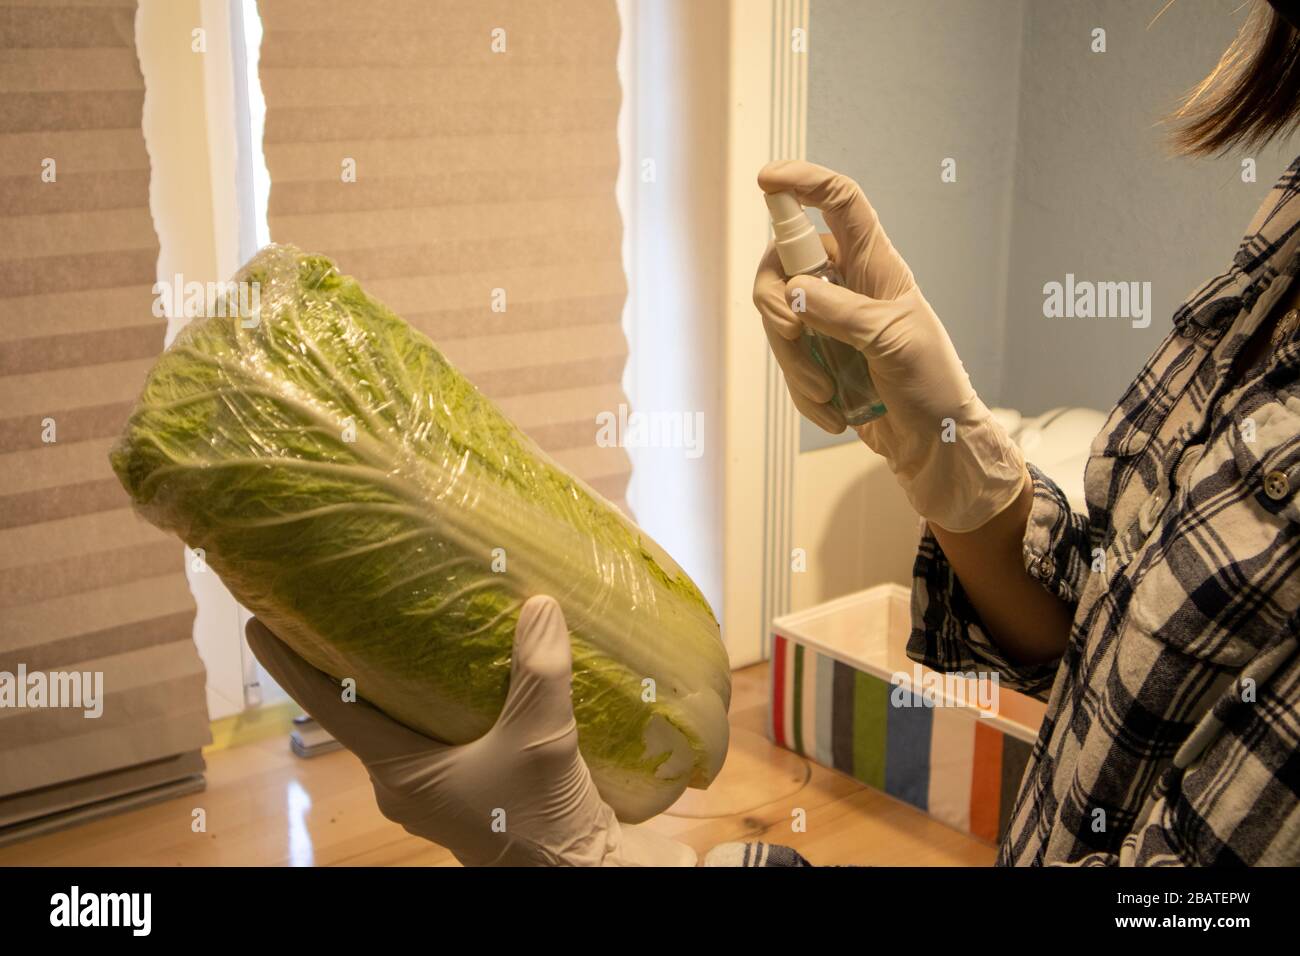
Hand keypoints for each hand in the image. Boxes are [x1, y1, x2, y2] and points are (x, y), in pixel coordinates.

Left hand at [246, 595, 695, 866]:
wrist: (577, 872)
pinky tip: (462, 663)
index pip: (330, 710)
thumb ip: (538, 672)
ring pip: (402, 719)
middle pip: (361, 709)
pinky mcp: (464, 784)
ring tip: (399, 620)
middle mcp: (404, 780)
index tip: (260, 623)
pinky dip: (438, 695)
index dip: (293, 665)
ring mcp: (433, 785)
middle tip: (337, 602)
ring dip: (399, 676)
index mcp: (399, 773)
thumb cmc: (540, 820)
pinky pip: (436, 730)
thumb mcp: (540, 741)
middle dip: (347, 658)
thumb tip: (539, 606)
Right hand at [753, 160, 1025, 531]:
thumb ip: (842, 311)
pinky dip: (801, 391)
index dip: (804, 182)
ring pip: (779, 320)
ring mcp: (829, 322)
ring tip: (828, 394)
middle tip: (792, 335)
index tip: (767, 179)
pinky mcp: (819, 359)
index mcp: (877, 266)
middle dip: (777, 306)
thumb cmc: (931, 384)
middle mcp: (848, 285)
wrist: (934, 443)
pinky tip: (832, 412)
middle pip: (784, 266)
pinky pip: (787, 362)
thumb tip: (793, 290)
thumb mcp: (893, 341)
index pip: (840, 203)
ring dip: (794, 362)